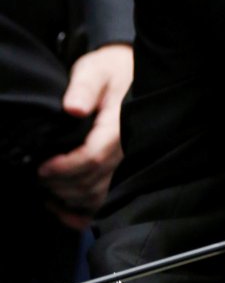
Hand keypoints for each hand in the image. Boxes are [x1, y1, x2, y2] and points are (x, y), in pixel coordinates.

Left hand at [38, 44, 132, 229]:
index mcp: (119, 127)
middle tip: (38, 176)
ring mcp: (124, 162)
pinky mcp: (119, 168)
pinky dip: (84, 212)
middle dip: (62, 184)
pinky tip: (63, 210)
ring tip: (48, 188)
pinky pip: (105, 199)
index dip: (66, 168)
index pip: (94, 158)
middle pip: (93, 181)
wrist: (129, 74)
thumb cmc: (110, 71)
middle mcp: (125, 150)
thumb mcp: (95, 70)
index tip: (42, 168)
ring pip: (98, 194)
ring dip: (70, 197)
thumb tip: (73, 108)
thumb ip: (84, 87)